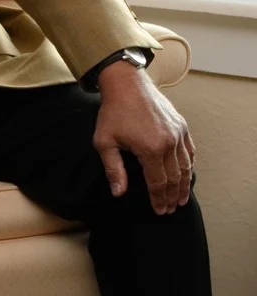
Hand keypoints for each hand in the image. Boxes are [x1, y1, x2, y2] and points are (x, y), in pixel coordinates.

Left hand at [93, 62, 193, 214]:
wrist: (126, 84)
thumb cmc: (113, 112)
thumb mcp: (104, 142)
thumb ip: (113, 169)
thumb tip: (118, 192)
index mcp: (150, 149)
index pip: (158, 182)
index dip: (159, 199)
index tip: (159, 211)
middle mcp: (169, 142)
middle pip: (175, 177)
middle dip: (172, 196)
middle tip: (170, 209)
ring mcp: (178, 133)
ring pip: (186, 166)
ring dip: (184, 185)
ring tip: (180, 198)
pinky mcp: (181, 125)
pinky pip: (190, 150)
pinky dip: (190, 165)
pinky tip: (187, 175)